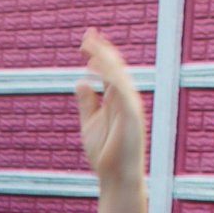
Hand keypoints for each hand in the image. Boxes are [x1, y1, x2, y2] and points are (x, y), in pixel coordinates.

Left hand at [73, 28, 145, 186]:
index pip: (108, 71)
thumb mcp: (90, 123)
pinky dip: (110, 78)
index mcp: (117, 99)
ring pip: (119, 76)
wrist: (116, 177)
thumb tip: (81, 81)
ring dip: (106, 59)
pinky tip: (96, 67)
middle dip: (102, 50)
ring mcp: (131, 106)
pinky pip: (121, 91)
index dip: (98, 54)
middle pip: (115, 68)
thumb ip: (87, 102)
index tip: (84, 41)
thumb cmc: (106, 154)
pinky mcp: (132, 115)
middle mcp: (126, 99)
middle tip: (86, 35)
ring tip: (90, 45)